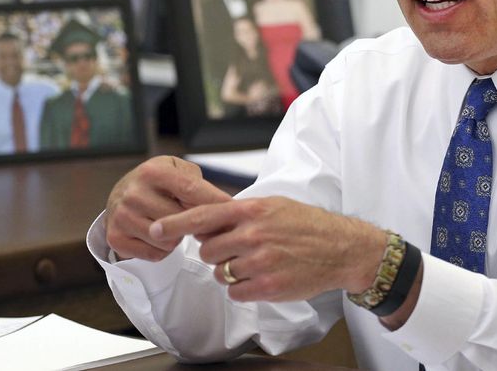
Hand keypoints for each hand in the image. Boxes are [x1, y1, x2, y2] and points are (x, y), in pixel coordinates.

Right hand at [105, 155, 231, 261]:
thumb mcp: (176, 170)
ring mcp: (122, 216)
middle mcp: (134, 193)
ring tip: (170, 224)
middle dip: (193, 223)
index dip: (215, 202)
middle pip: (182, 220)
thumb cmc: (157, 183)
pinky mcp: (116, 238)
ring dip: (177, 238)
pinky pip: (155, 254)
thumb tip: (225, 208)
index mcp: (153, 171)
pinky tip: (157, 236)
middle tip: (191, 219)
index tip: (234, 212)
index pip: (191, 190)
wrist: (121, 194)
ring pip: (169, 241)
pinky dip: (162, 250)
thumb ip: (199, 185)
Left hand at [151, 196, 386, 301]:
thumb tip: (207, 219)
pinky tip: (262, 277)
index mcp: (252, 210)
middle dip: (216, 253)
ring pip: (221, 273)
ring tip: (256, 262)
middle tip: (238, 250)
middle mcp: (253, 234)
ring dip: (231, 271)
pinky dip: (243, 288)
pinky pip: (236, 292)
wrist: (341, 248)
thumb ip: (240, 211)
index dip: (175, 224)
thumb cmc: (307, 224)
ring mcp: (260, 261)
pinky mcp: (268, 286)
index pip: (203, 216)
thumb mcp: (273, 205)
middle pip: (207, 250)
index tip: (155, 229)